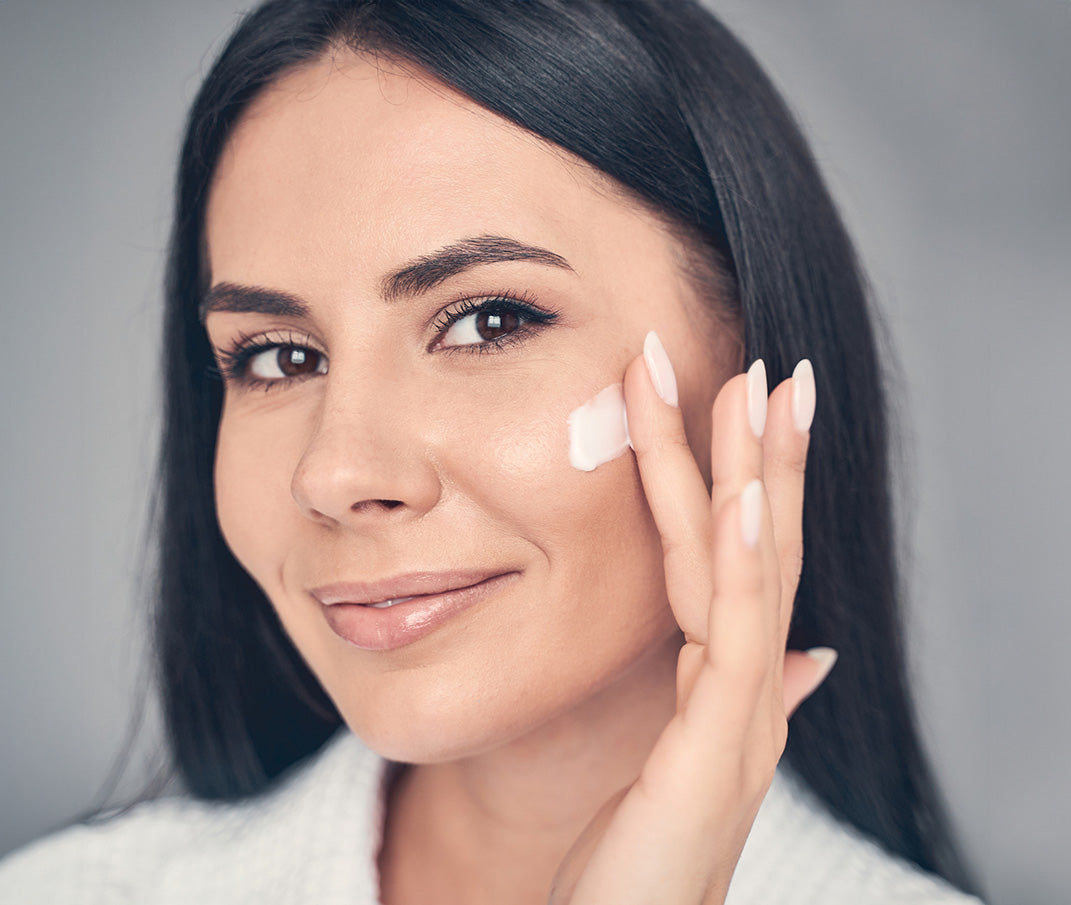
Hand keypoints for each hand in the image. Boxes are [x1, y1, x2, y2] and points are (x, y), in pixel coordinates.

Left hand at [549, 334, 834, 904]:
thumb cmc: (643, 854)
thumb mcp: (688, 760)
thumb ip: (745, 694)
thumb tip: (806, 654)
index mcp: (733, 682)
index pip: (749, 561)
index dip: (758, 481)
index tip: (748, 402)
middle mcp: (750, 691)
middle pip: (764, 551)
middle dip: (767, 456)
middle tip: (771, 367)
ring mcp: (742, 720)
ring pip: (754, 576)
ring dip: (760, 479)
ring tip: (762, 395)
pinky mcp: (717, 753)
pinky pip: (732, 642)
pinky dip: (747, 567)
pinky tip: (749, 504)